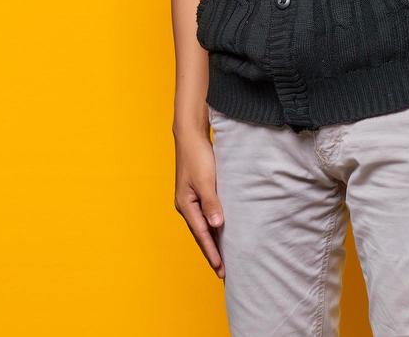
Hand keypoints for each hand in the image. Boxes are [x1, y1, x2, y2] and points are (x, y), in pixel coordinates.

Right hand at [175, 129, 225, 278]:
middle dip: (212, 253)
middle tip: (223, 272)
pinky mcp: (197, 193)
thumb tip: (216, 226)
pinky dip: (212, 227)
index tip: (221, 269)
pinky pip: (205, 216)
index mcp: (185, 205)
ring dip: (212, 242)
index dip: (212, 252)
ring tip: (223, 258)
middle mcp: (186, 206)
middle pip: (201, 235)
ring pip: (203, 227)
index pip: (202, 235)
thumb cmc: (198, 156)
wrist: (191, 136)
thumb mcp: (206, 180)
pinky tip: (220, 232)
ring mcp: (190, 200)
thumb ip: (211, 203)